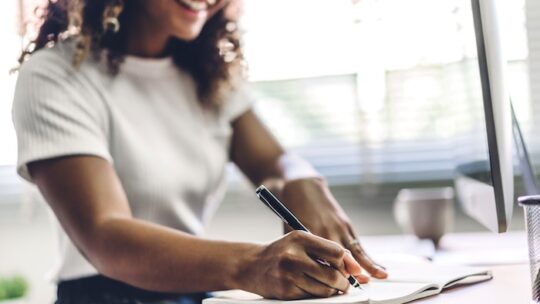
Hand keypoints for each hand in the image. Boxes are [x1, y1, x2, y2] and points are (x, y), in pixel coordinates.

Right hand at [236, 231, 361, 299]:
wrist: (250, 265)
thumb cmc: (281, 252)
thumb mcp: (300, 242)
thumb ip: (325, 250)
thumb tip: (354, 266)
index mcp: (300, 238)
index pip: (335, 252)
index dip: (345, 263)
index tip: (346, 268)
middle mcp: (293, 255)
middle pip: (333, 274)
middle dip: (342, 282)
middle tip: (343, 283)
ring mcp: (289, 274)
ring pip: (325, 289)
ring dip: (331, 291)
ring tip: (329, 286)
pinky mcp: (286, 291)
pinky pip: (312, 297)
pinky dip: (316, 295)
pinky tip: (311, 288)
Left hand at [279, 178, 387, 281]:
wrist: (303, 189)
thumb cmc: (293, 214)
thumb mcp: (291, 231)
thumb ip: (301, 251)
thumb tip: (310, 273)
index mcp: (310, 233)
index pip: (320, 258)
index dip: (328, 272)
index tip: (333, 286)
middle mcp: (327, 231)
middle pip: (340, 255)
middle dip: (347, 272)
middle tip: (356, 285)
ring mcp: (338, 228)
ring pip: (354, 250)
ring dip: (366, 265)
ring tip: (378, 277)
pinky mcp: (346, 225)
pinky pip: (358, 245)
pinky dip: (368, 258)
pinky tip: (379, 269)